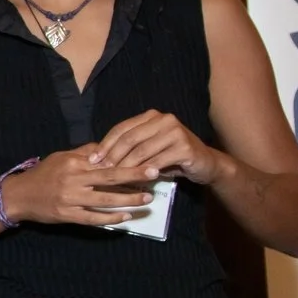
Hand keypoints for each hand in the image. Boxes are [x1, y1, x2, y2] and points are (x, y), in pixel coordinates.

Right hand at [0, 146, 159, 227]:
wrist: (19, 196)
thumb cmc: (43, 174)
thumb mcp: (61, 157)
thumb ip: (84, 153)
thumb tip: (107, 148)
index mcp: (74, 163)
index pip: (105, 161)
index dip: (127, 162)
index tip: (147, 160)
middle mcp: (73, 180)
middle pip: (109, 178)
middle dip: (134, 176)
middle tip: (155, 173)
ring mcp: (71, 200)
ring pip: (105, 200)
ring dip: (128, 200)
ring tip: (147, 199)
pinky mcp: (68, 216)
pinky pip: (93, 218)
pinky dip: (111, 218)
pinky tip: (126, 217)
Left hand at [92, 110, 227, 184]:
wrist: (205, 164)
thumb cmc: (173, 158)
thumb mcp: (150, 149)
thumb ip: (131, 148)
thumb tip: (99, 158)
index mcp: (152, 116)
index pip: (122, 128)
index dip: (106, 143)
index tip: (92, 159)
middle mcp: (164, 119)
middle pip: (130, 138)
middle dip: (113, 155)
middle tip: (100, 170)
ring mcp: (175, 132)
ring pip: (142, 150)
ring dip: (126, 166)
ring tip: (114, 178)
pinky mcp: (185, 147)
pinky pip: (158, 161)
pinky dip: (144, 172)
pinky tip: (136, 180)